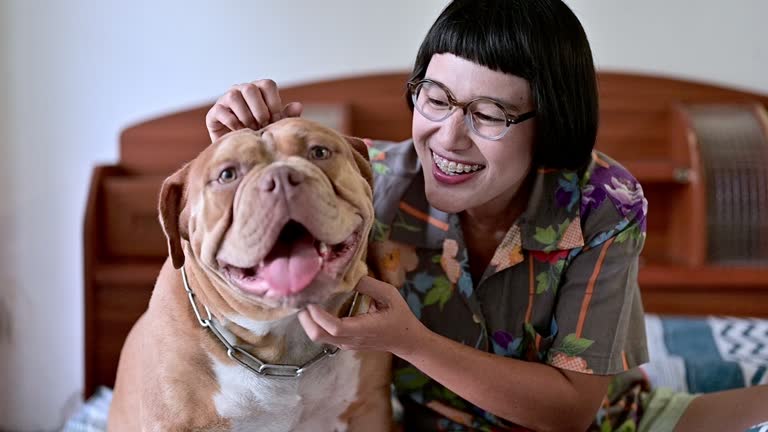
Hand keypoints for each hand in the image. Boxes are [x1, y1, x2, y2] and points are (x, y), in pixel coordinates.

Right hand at [205, 79, 303, 140]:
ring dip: (246, 115)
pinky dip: (233, 123)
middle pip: (250, 88)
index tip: (276, 119)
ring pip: (234, 96)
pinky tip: (240, 132)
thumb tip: (298, 106)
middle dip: (259, 110)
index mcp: (259, 90)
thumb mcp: (276, 126)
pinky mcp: (214, 112)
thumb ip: (286, 116)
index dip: (273, 102)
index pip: (267, 84)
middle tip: (263, 125)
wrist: (240, 151)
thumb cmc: (261, 134)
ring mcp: (226, 99)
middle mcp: (241, 90)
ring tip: (251, 129)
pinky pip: (222, 111)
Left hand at [298, 276, 426, 356]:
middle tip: (302, 298)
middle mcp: (351, 340)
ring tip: (306, 301)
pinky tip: (316, 309)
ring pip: (319, 338)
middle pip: (319, 336)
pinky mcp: (345, 344)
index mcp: (363, 329)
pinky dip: (316, 324)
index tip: (311, 299)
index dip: (319, 315)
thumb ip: (369, 285)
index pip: (334, 327)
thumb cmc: (399, 316)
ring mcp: (346, 344)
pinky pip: (325, 336)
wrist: (407, 340)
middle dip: (306, 319)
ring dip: (308, 321)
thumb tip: (349, 275)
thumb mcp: (389, 295)